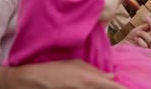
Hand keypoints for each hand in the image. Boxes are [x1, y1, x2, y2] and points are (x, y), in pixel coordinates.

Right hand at [7, 60, 124, 88]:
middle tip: (120, 86)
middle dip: (112, 88)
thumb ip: (94, 70)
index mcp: (88, 79)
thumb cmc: (53, 69)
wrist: (30, 81)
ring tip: (96, 84)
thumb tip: (111, 75)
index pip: (112, 87)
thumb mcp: (75, 65)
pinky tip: (91, 87)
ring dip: (100, 88)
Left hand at [120, 16, 150, 48]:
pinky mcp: (146, 54)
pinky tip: (136, 40)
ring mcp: (150, 49)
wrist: (123, 46)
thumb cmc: (132, 38)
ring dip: (143, 34)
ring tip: (137, 33)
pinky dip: (140, 40)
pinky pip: (145, 45)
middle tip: (147, 18)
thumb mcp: (139, 29)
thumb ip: (147, 26)